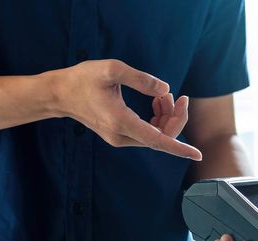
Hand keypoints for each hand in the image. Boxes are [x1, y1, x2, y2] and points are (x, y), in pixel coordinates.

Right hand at [50, 59, 201, 159]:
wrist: (60, 94)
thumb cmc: (83, 79)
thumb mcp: (112, 70)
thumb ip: (141, 79)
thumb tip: (166, 89)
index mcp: (120, 122)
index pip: (157, 140)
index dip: (180, 148)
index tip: (197, 155)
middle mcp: (121, 136)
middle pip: (162, 136)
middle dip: (176, 117)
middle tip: (179, 96)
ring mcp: (120, 139)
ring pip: (156, 135)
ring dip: (167, 117)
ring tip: (163, 95)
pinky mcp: (120, 136)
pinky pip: (148, 133)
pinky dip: (158, 119)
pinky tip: (157, 102)